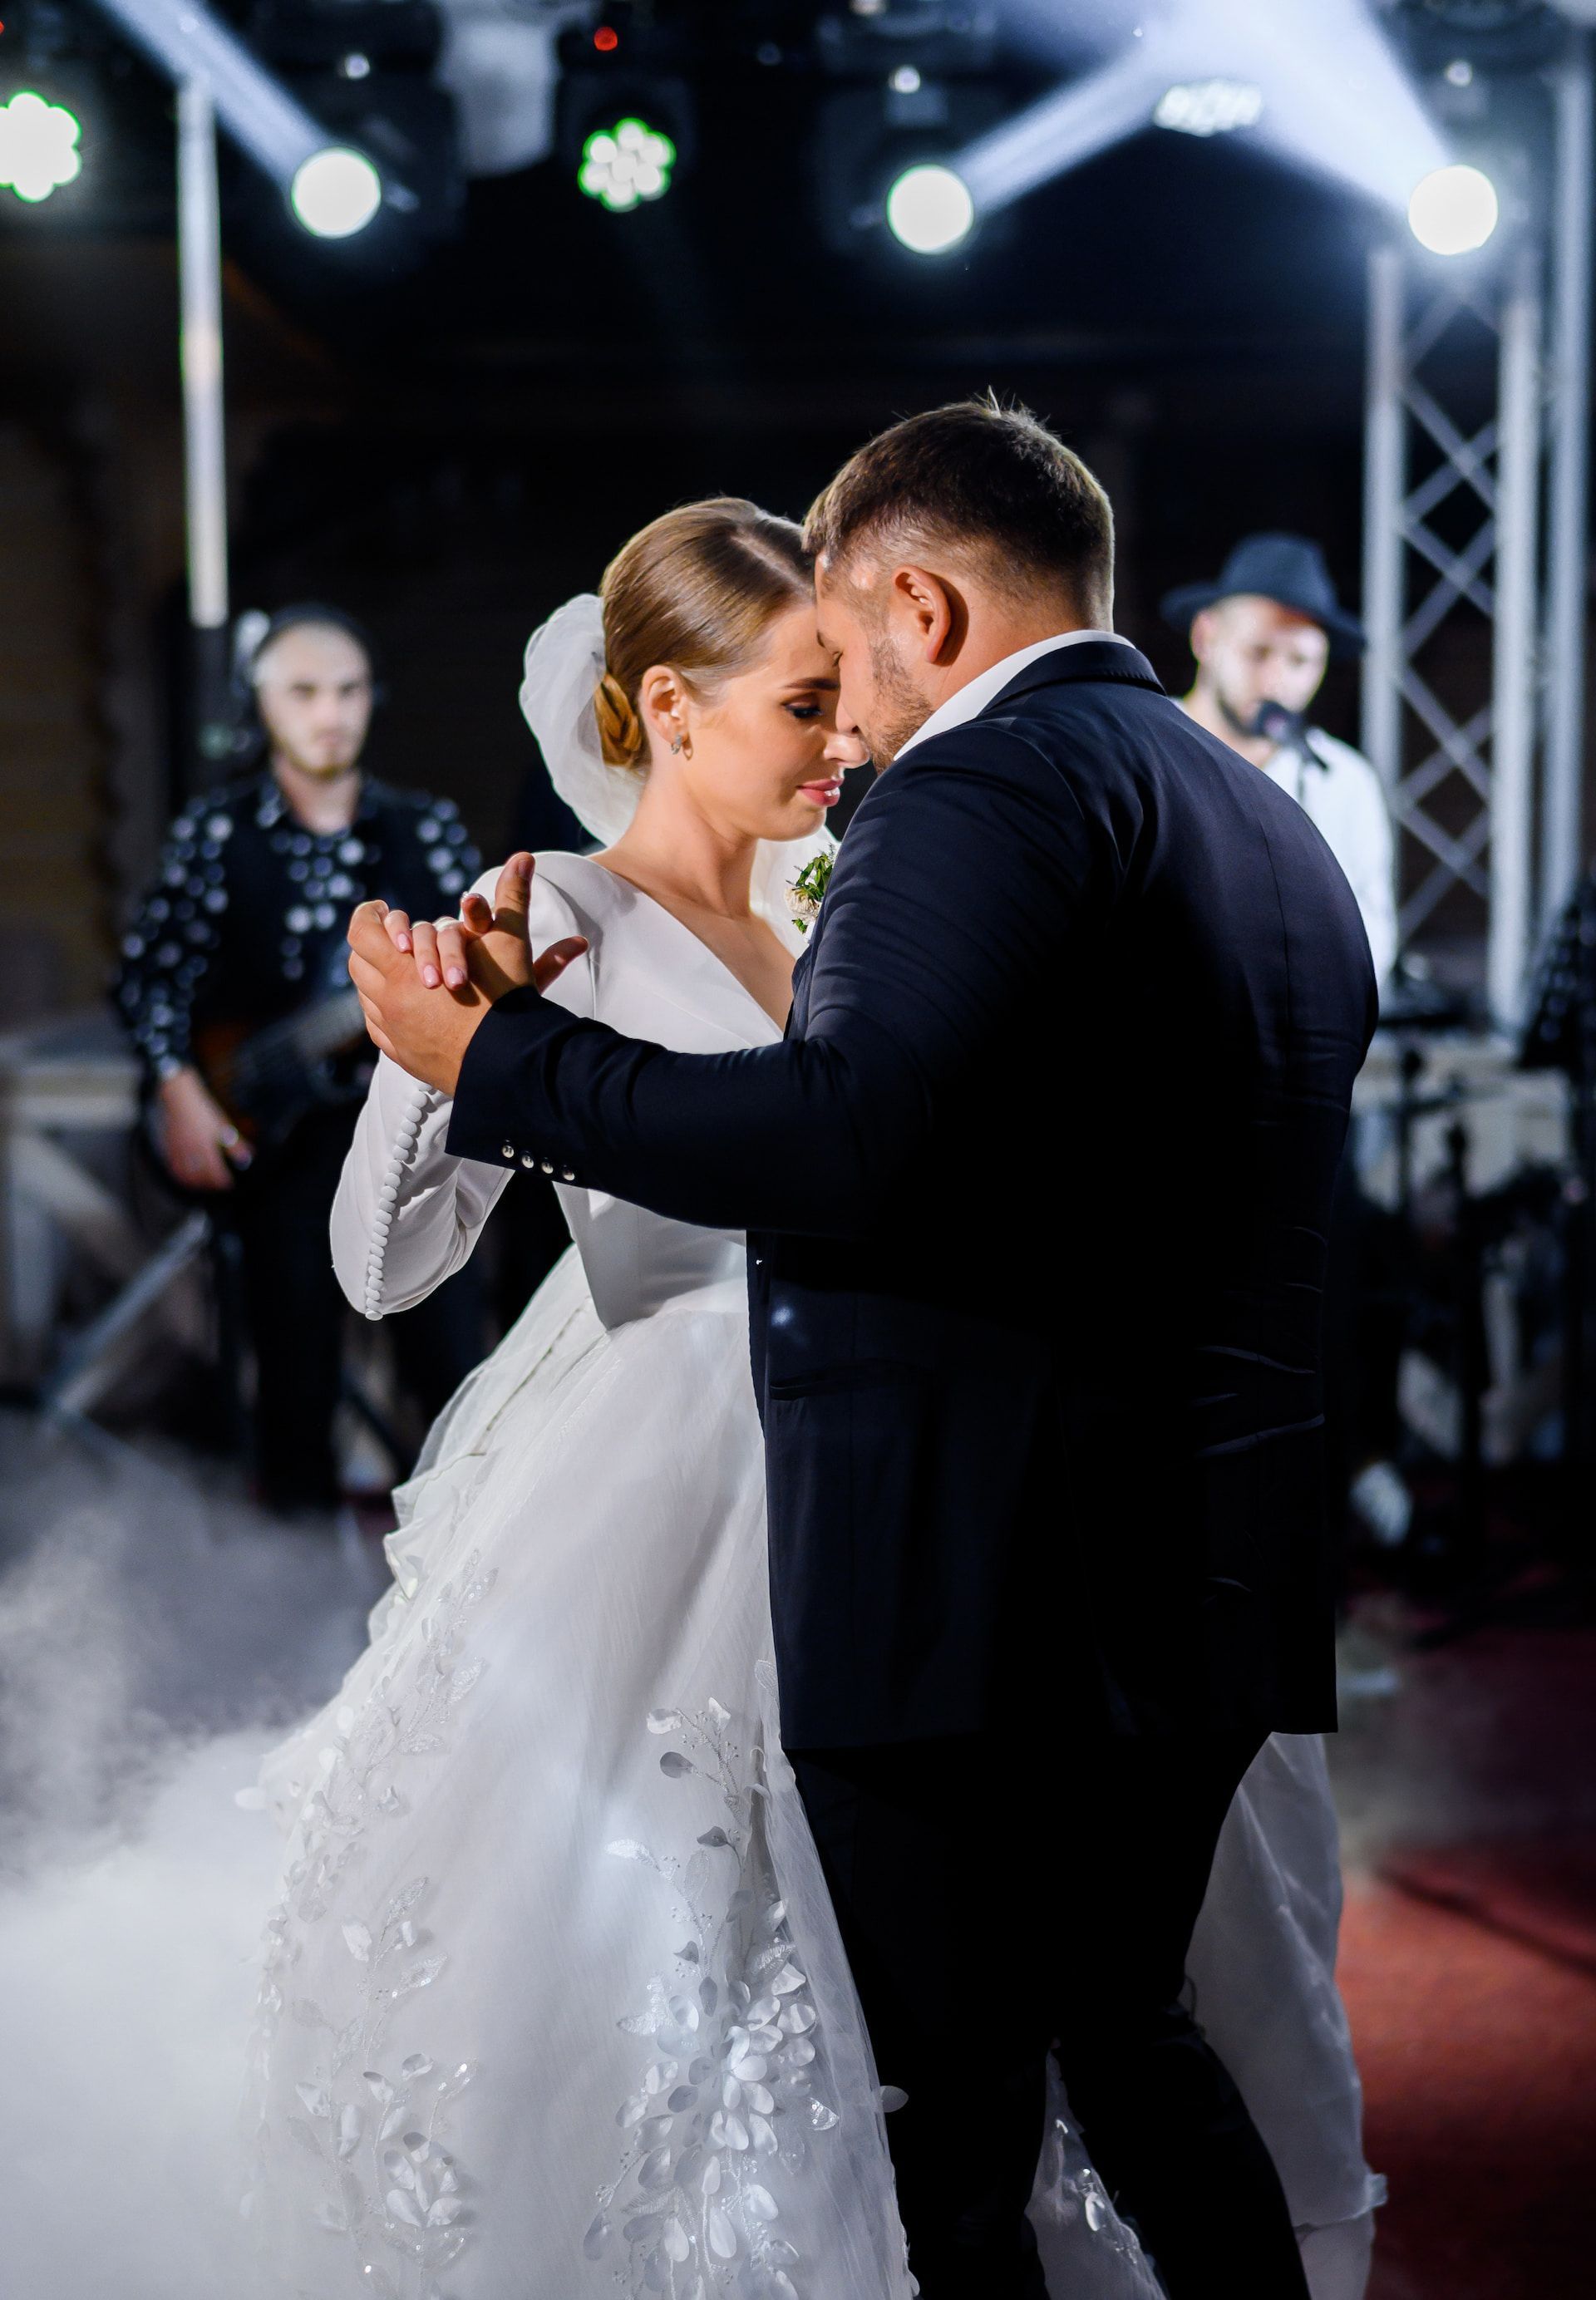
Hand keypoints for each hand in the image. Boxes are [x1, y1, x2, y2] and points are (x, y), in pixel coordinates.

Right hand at [157, 1066, 251, 1190]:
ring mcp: (178, 1150)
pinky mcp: (169, 1148)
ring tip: (205, 1185)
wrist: (180, 1099)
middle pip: (200, 1176)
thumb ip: (235, 1144)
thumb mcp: (223, 1126)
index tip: (228, 1184)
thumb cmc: (204, 1111)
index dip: (222, 1180)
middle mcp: (190, 1149)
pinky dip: (182, 1177)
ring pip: (186, 1175)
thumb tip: (247, 1159)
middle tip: (218, 1186)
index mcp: (205, 1143)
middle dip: (210, 1184)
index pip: (215, 1170)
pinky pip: (175, 1169)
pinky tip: (189, 1178)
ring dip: (196, 1184)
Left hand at [347, 854, 585, 1094]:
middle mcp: (387, 1000)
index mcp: (401, 968)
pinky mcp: (403, 1057)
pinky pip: (378, 1029)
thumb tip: (523, 856)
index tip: (380, 908)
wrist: (510, 1062)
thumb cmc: (506, 1000)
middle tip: (395, 940)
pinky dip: (386, 1012)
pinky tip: (406, 1007)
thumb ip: (512, 896)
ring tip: (402, 970)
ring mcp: (393, 1032)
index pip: (361, 931)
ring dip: (379, 979)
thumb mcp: (509, 940)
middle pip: (358, 962)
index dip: (368, 915)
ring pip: (366, 997)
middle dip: (374, 947)